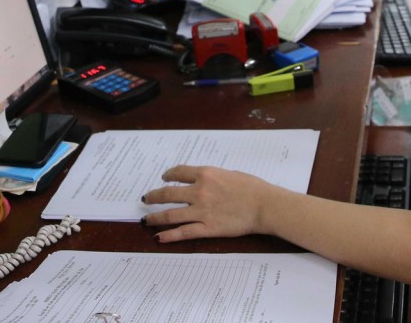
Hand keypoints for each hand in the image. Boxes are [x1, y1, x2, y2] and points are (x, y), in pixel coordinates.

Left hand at [142, 165, 283, 241]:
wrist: (264, 205)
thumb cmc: (252, 187)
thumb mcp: (230, 174)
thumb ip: (214, 178)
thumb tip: (205, 181)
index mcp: (205, 174)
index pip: (179, 172)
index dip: (168, 175)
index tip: (163, 178)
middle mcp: (199, 191)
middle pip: (168, 193)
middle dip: (154, 196)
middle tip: (146, 199)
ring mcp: (202, 210)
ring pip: (170, 214)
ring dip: (155, 217)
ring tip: (146, 220)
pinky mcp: (208, 227)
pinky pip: (184, 232)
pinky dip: (169, 235)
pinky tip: (159, 237)